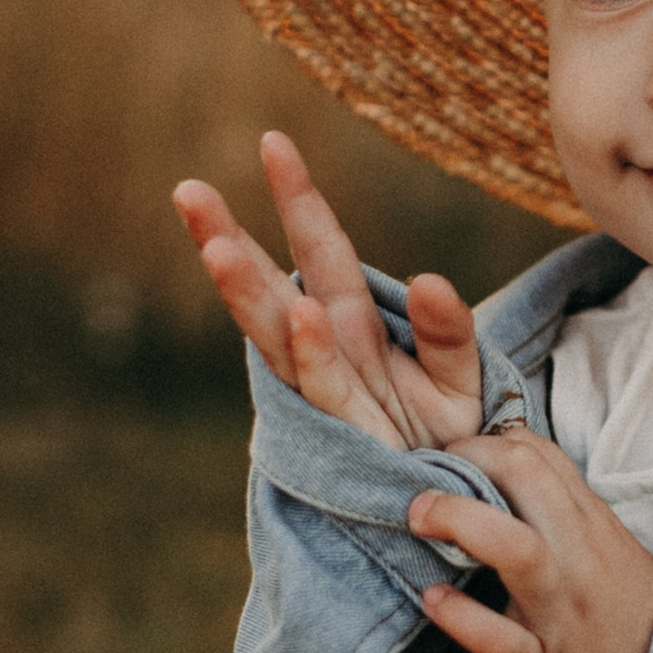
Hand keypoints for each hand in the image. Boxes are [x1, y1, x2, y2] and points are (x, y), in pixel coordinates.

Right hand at [173, 132, 484, 446]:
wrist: (463, 510)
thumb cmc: (455, 440)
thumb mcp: (463, 378)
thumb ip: (448, 331)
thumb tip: (430, 282)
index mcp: (353, 322)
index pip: (321, 248)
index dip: (298, 197)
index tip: (273, 142)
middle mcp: (328, 351)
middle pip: (270, 287)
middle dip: (229, 240)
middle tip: (188, 193)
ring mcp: (328, 394)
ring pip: (275, 337)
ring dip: (249, 293)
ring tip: (219, 249)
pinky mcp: (343, 436)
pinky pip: (325, 388)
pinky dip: (315, 349)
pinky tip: (303, 312)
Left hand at [407, 434, 652, 652]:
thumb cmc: (627, 618)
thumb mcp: (609, 550)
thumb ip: (563, 512)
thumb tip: (505, 473)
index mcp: (591, 524)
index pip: (537, 452)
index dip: (484, 442)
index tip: (454, 459)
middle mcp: (578, 557)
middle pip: (525, 475)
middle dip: (465, 458)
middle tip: (424, 477)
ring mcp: (561, 612)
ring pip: (515, 547)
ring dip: (457, 519)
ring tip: (418, 517)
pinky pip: (500, 639)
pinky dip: (460, 617)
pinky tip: (431, 599)